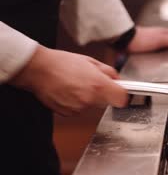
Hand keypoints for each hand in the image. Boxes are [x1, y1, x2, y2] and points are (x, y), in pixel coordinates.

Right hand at [9, 46, 127, 115]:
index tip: (120, 91)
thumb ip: (108, 71)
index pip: (122, 99)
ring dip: (89, 98)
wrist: (38, 70)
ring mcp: (79, 108)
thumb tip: (116, 79)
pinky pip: (80, 109)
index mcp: (98, 85)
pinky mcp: (68, 113)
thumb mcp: (90, 61)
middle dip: (104, 94)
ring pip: (93, 106)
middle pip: (107, 102)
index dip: (122, 94)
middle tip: (93, 82)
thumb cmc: (62, 63)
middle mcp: (90, 99)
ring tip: (77, 84)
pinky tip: (69, 91)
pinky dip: (77, 102)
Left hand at [126, 26, 167, 52]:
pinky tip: (156, 49)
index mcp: (162, 32)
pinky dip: (158, 45)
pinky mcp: (141, 43)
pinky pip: (154, 43)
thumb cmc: (139, 39)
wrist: (123, 40)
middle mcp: (156, 34)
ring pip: (161, 38)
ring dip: (167, 40)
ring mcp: (148, 38)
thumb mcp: (160, 40)